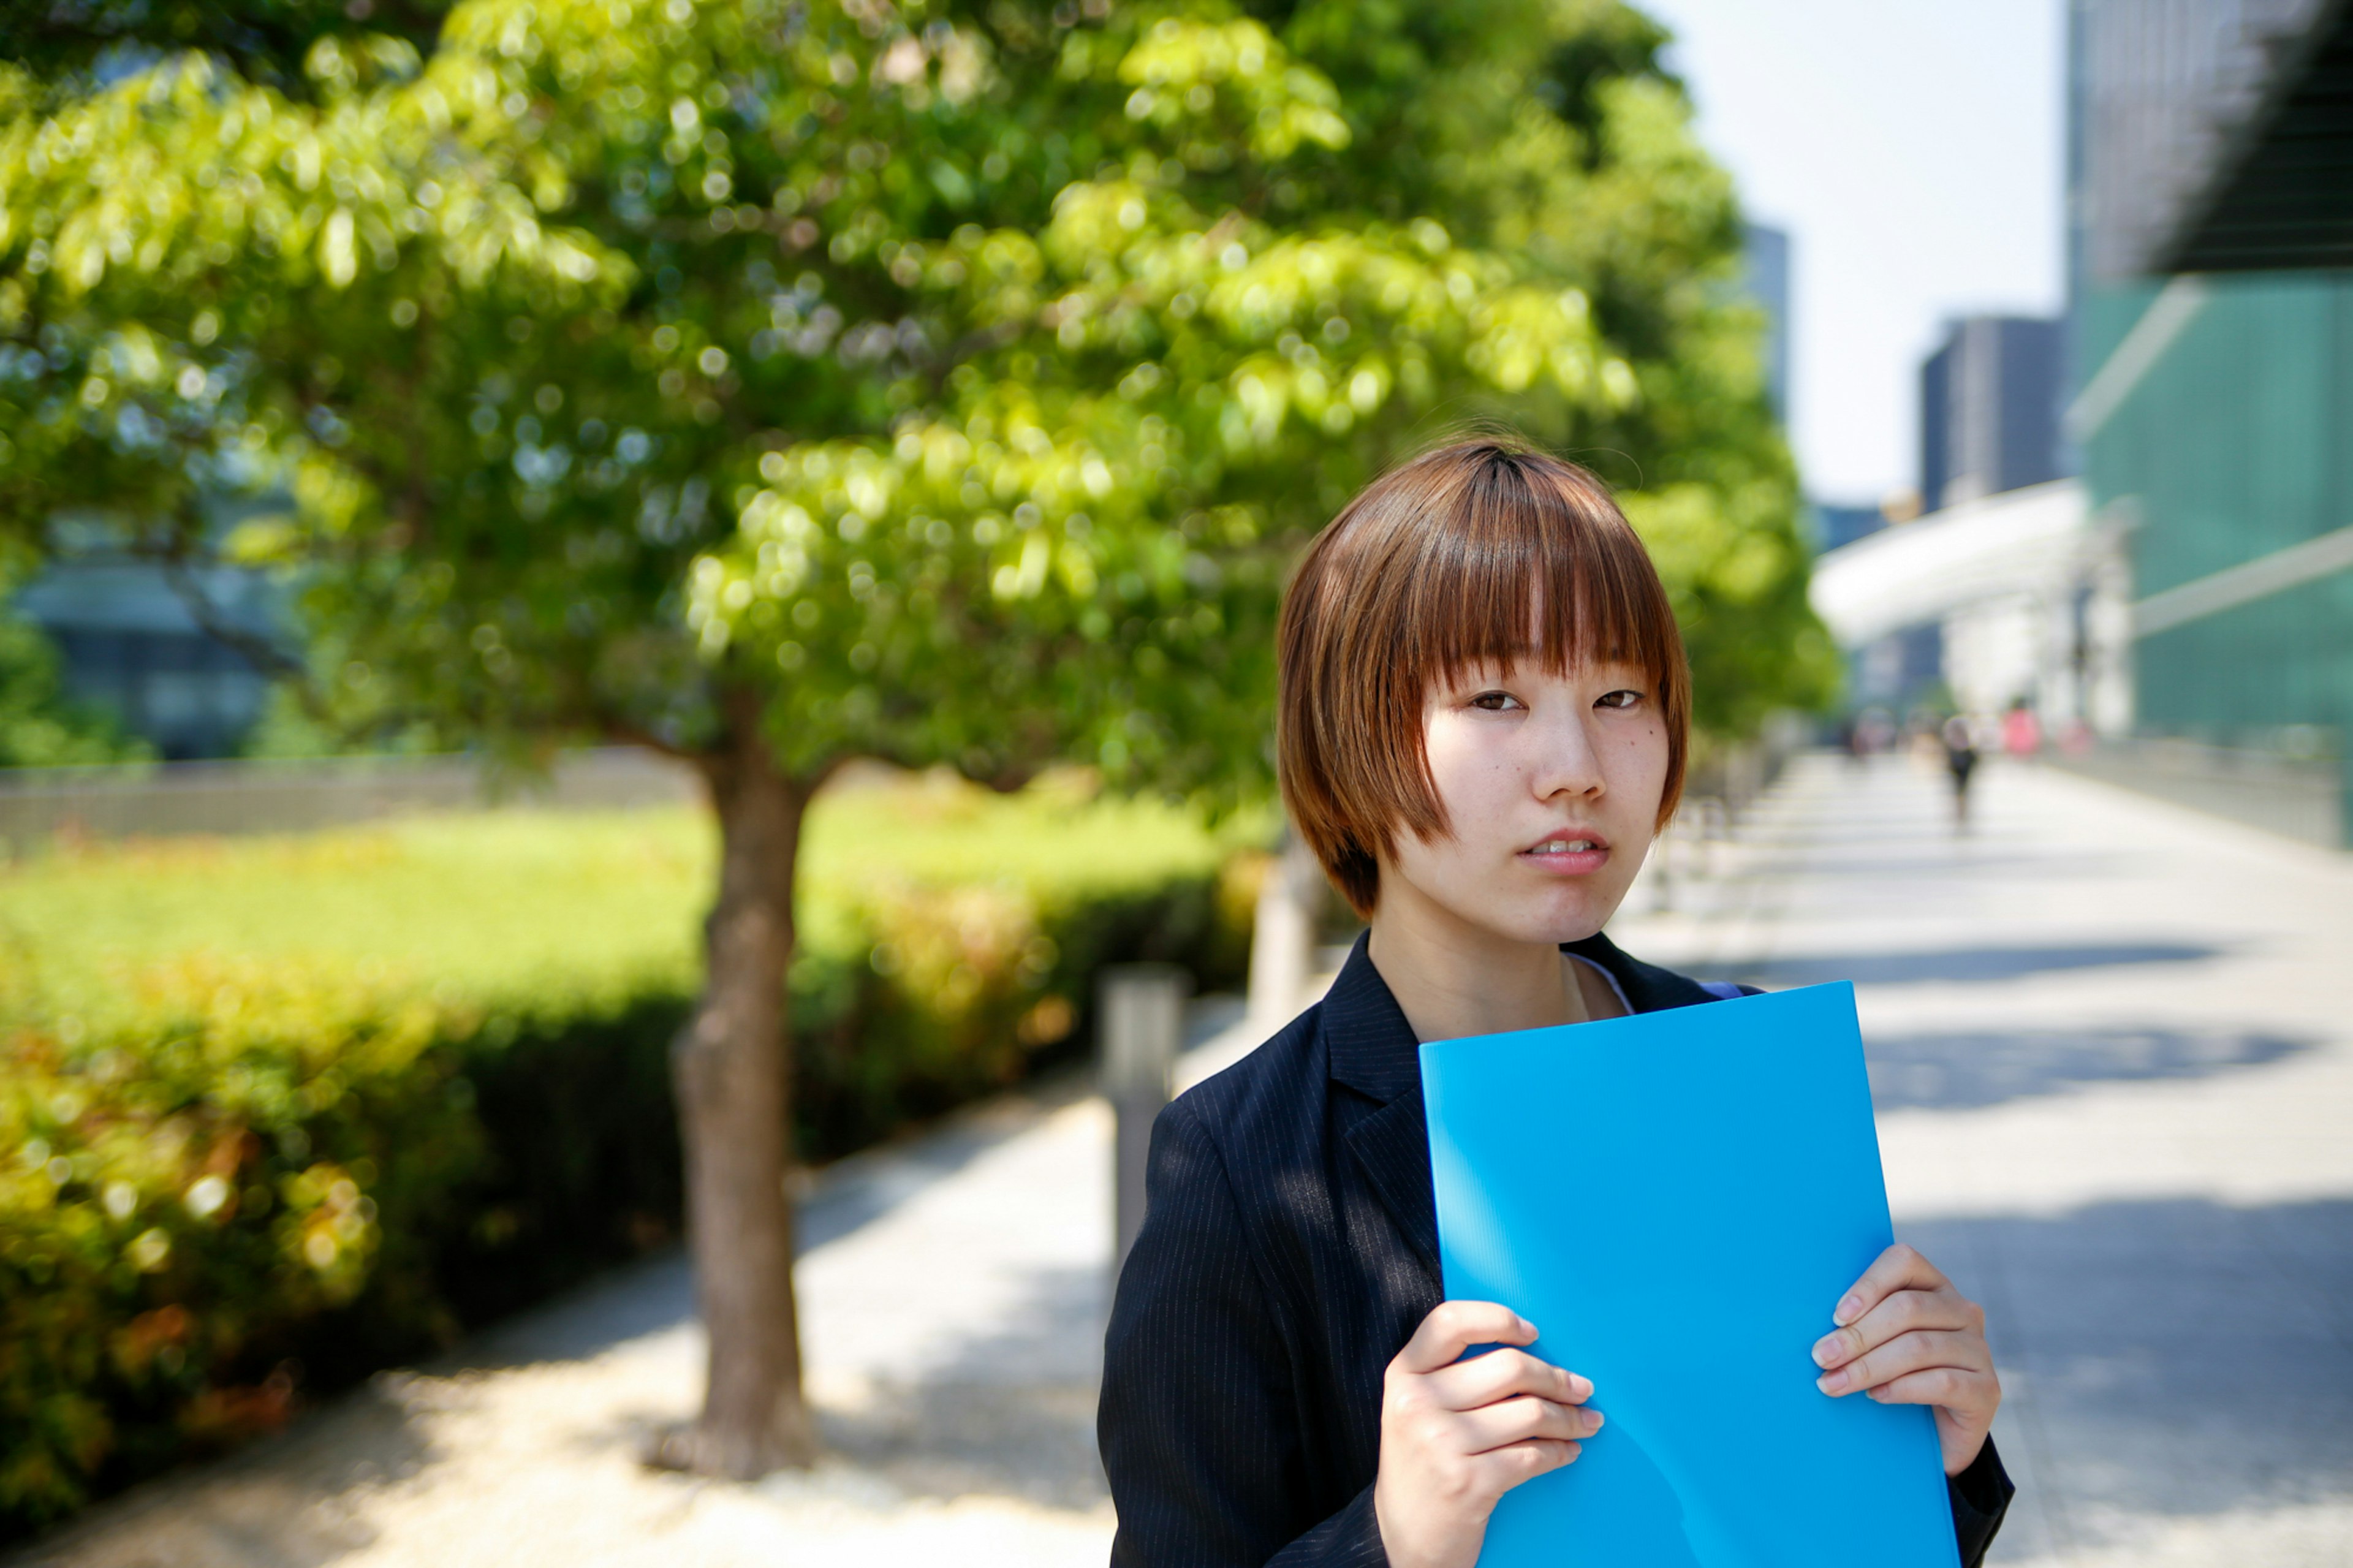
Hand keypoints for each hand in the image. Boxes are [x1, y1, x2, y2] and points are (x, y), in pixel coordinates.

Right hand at [1373, 1300, 1599, 1567]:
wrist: (1401, 1538)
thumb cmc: (1422, 1464)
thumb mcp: (1418, 1410)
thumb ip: (1453, 1375)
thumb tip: (1533, 1352)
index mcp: (1404, 1375)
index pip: (1449, 1322)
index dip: (1497, 1319)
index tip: (1532, 1333)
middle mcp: (1418, 1403)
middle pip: (1508, 1366)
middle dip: (1556, 1378)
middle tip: (1581, 1388)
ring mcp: (1441, 1443)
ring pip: (1531, 1413)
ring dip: (1570, 1418)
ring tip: (1586, 1422)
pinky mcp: (1468, 1482)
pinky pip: (1534, 1456)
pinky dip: (1561, 1452)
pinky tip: (1569, 1451)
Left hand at [1812, 1243, 1999, 1474]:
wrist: (1934, 1435)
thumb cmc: (1892, 1375)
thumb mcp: (1875, 1341)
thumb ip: (1856, 1321)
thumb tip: (1810, 1319)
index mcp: (1933, 1285)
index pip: (1904, 1262)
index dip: (1868, 1284)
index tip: (1835, 1315)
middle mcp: (1962, 1310)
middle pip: (1906, 1309)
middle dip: (1856, 1335)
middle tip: (1821, 1358)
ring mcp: (1979, 1349)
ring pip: (1918, 1347)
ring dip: (1868, 1366)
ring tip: (1834, 1384)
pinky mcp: (1987, 1388)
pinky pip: (1941, 1381)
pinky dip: (1901, 1388)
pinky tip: (1876, 1396)